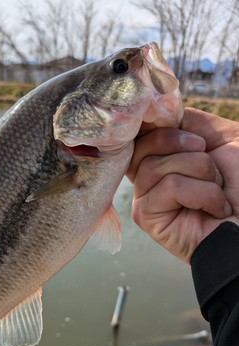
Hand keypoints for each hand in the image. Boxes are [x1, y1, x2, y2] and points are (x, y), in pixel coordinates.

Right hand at [127, 108, 238, 263]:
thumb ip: (189, 121)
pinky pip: (168, 187)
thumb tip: (156, 110)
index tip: (184, 130)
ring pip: (156, 167)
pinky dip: (201, 193)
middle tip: (213, 167)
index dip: (157, 126)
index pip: (141, 133)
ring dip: (201, 174)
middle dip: (187, 148)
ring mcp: (145, 199)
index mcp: (161, 158)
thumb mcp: (221, 138)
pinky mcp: (147, 218)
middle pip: (144, 145)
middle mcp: (148, 179)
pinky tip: (214, 209)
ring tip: (217, 192)